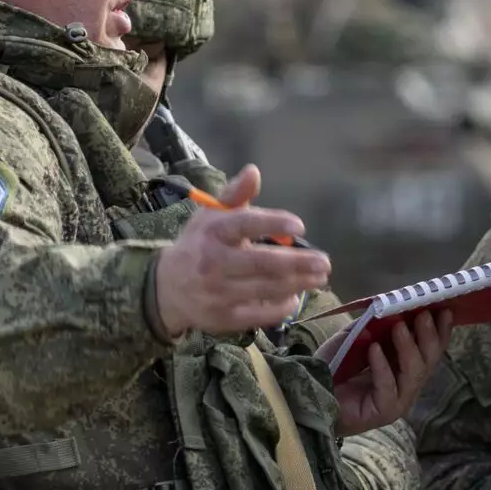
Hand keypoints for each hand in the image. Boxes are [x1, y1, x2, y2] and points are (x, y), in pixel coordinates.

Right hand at [155, 165, 328, 335]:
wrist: (166, 289)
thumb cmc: (198, 244)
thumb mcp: (210, 216)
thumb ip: (235, 194)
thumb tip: (254, 171)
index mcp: (213, 232)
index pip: (245, 224)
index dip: (273, 222)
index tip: (300, 225)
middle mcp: (213, 262)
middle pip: (262, 262)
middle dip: (298, 263)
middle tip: (325, 262)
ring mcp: (217, 292)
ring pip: (265, 289)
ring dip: (298, 284)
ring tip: (319, 278)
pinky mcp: (222, 318)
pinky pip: (257, 315)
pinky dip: (280, 307)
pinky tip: (296, 298)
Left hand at [319, 308, 452, 435]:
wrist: (310, 392)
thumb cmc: (335, 367)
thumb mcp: (357, 338)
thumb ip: (375, 325)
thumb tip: (394, 304)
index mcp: (405, 367)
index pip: (431, 349)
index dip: (440, 330)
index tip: (444, 309)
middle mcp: (407, 385)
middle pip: (429, 361)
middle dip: (428, 336)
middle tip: (423, 315)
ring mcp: (398, 401)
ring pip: (414, 374)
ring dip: (408, 347)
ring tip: (399, 327)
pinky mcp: (383, 412)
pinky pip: (388, 387)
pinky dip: (382, 367)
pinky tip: (374, 349)